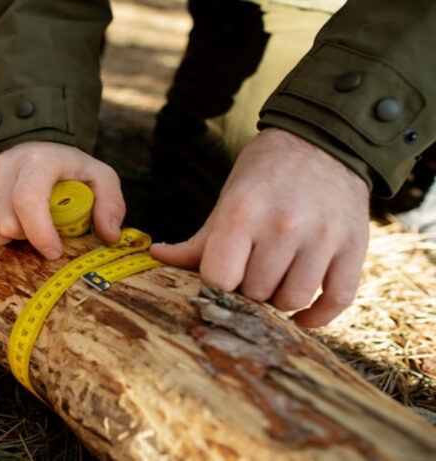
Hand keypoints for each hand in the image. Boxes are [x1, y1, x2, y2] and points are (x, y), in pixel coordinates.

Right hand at [0, 141, 125, 258]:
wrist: (36, 148)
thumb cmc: (68, 170)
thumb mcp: (99, 177)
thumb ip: (111, 203)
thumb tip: (108, 235)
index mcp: (37, 160)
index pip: (28, 201)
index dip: (40, 234)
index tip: (53, 251)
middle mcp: (1, 166)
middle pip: (4, 222)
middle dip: (24, 237)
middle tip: (36, 230)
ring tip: (14, 229)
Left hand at [151, 127, 369, 326]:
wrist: (322, 141)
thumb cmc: (264, 174)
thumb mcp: (228, 201)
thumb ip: (197, 240)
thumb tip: (155, 258)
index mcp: (243, 213)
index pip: (219, 279)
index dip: (217, 283)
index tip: (222, 273)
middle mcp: (283, 225)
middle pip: (256, 292)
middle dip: (249, 289)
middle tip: (252, 270)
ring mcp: (322, 237)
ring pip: (292, 300)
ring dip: (279, 299)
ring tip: (276, 279)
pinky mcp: (354, 246)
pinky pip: (337, 300)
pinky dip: (317, 315)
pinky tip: (301, 314)